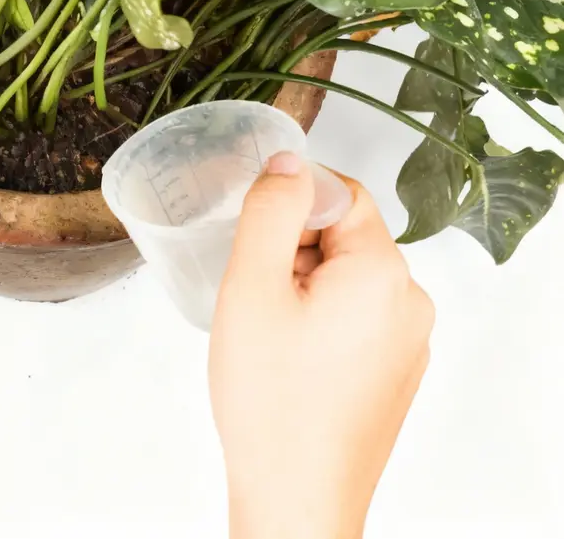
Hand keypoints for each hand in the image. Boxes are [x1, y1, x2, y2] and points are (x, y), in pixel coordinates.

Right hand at [209, 152, 433, 538]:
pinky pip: (354, 321)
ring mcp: (408, 342)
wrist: (296, 496)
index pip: (340, 195)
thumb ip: (270, 213)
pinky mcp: (394, 373)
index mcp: (383, 271)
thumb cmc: (271, 401)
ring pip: (345, 281)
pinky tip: (285, 363)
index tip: (248, 238)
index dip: (287, 205)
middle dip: (290, 253)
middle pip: (344, 238)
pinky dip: (317, 325)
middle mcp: (410, 301)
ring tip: (264, 337)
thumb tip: (288, 161)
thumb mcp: (251, 288)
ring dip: (300, 290)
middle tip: (249, 298)